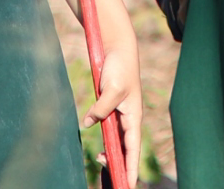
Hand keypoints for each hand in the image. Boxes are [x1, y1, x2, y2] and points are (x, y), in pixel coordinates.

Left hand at [83, 37, 142, 188]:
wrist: (118, 49)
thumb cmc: (120, 68)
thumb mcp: (112, 89)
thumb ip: (101, 107)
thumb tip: (89, 123)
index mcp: (134, 117)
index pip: (133, 148)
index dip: (131, 167)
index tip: (128, 184)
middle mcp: (129, 119)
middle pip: (126, 149)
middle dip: (121, 165)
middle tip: (112, 180)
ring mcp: (121, 114)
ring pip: (118, 141)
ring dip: (113, 154)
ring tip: (102, 162)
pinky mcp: (112, 108)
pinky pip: (110, 130)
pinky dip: (107, 142)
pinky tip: (101, 149)